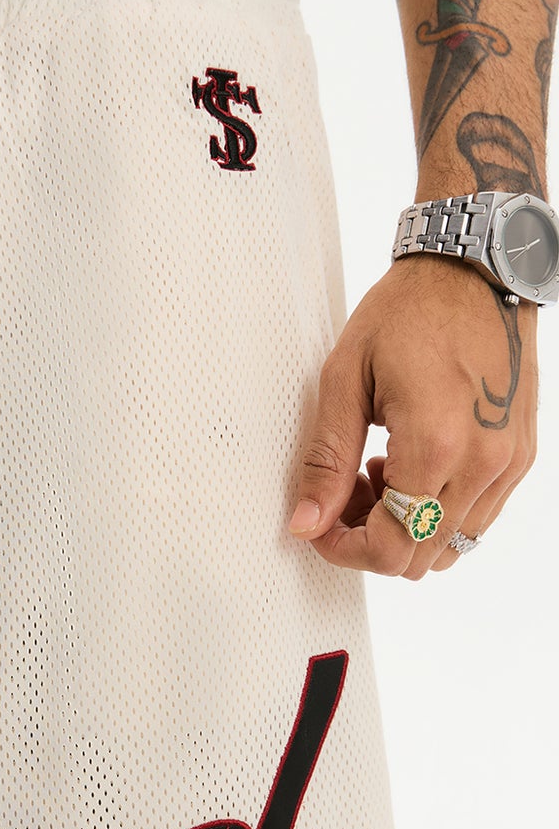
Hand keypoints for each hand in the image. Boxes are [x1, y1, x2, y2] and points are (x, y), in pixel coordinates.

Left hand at [287, 253, 538, 576]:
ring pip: (451, 547)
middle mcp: (482, 464)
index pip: (391, 548)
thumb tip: (307, 522)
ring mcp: (509, 463)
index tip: (321, 527)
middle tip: (344, 493)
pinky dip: (438, 511)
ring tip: (378, 475)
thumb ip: (326, 462)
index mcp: (435, 446)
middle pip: (420, 558)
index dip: (345, 552)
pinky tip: (411, 466)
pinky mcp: (520, 456)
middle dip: (371, 540)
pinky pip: (478, 517)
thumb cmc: (410, 311)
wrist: (474, 270)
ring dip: (406, 528)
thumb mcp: (345, 380)